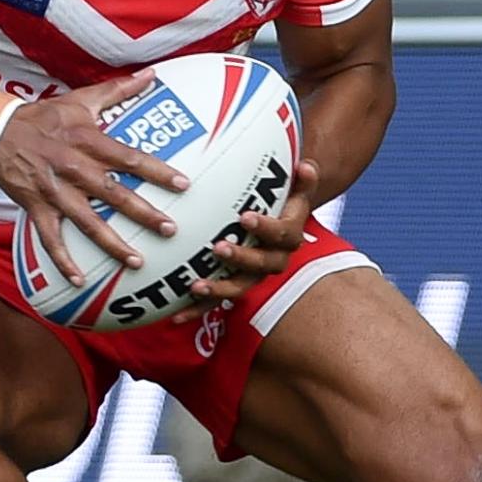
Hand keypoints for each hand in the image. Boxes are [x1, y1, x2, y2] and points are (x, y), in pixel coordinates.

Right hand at [0, 71, 190, 285]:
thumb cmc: (44, 116)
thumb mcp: (81, 99)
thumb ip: (119, 89)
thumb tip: (153, 74)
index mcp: (88, 141)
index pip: (130, 158)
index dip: (158, 171)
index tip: (184, 184)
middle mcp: (74, 167)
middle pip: (113, 194)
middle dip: (143, 213)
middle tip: (171, 229)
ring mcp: (54, 191)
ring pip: (86, 222)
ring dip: (112, 243)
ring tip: (138, 262)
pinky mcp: (36, 207)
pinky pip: (50, 239)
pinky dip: (63, 261)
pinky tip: (80, 281)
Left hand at [191, 159, 321, 306]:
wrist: (278, 225)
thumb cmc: (281, 201)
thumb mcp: (294, 190)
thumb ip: (302, 180)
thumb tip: (305, 165)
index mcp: (288, 236)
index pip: (282, 234)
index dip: (265, 227)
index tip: (245, 216)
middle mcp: (274, 259)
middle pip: (262, 264)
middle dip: (240, 258)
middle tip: (218, 247)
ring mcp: (253, 276)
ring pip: (239, 287)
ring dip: (219, 288)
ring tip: (195, 285)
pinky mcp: (234, 286)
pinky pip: (217, 302)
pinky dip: (197, 310)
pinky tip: (176, 316)